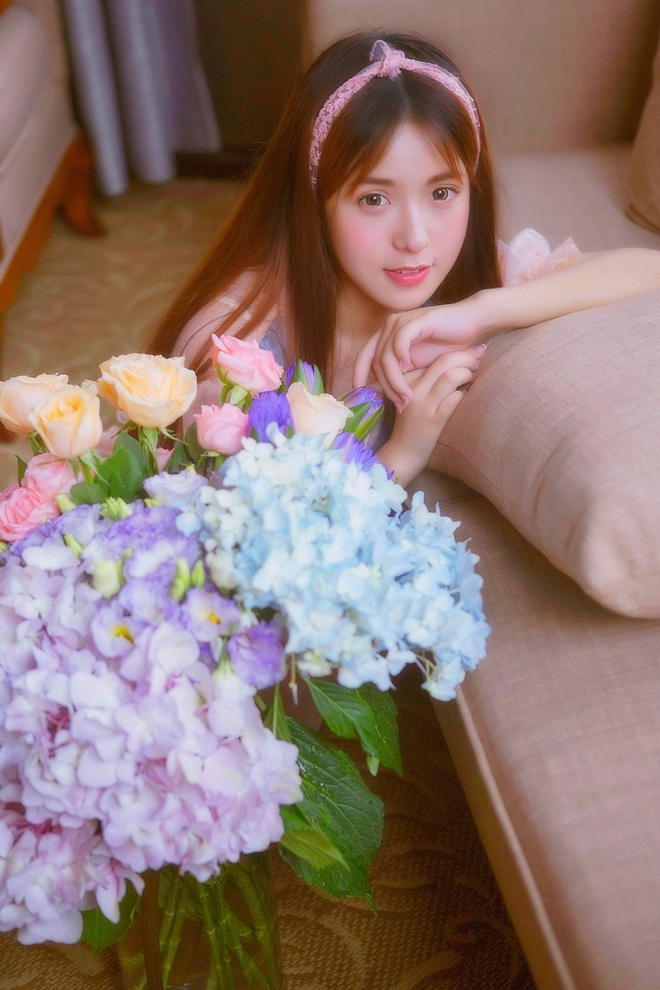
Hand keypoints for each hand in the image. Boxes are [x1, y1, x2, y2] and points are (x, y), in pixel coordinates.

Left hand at [353, 299, 483, 409]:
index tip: (362, 395)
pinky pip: (400, 341)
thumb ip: (400, 373)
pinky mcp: (414, 320)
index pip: (364, 358)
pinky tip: (409, 370)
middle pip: (375, 361)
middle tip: (399, 404)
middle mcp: (389, 327)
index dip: (359, 376)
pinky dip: (401, 357)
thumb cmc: (446, 345)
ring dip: (395, 380)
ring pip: (386, 356)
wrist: (470, 323)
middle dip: (385, 387)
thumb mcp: (418, 365)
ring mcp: (401, 322)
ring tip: (407, 396)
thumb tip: (381, 391)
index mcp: (386, 336)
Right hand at [376, 349, 479, 485]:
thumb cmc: (412, 423)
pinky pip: (455, 399)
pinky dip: (465, 394)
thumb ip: (428, 380)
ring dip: (468, 374)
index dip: (457, 353)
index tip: (471, 353)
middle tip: (479, 360)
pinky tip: (467, 395)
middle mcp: (412, 389)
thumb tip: (457, 360)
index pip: (435, 358)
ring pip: (451, 377)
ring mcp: (423, 405)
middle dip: (467, 358)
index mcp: (406, 380)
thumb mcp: (413, 396)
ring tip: (474, 376)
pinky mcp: (433, 420)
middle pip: (444, 362)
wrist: (402, 452)